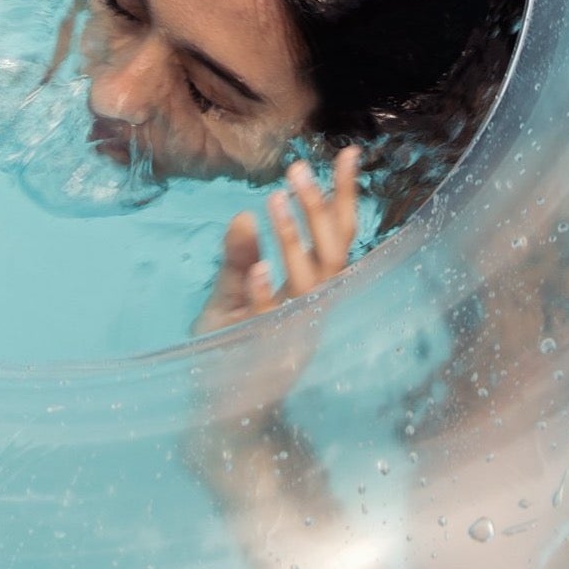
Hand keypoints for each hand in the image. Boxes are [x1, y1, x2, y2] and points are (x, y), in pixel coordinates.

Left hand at [192, 147, 360, 337]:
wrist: (220, 414)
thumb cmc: (227, 348)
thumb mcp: (228, 296)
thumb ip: (237, 259)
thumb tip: (244, 214)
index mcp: (307, 290)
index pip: (335, 239)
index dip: (343, 200)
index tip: (348, 155)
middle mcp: (310, 309)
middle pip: (329, 255)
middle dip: (317, 213)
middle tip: (297, 170)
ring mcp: (292, 333)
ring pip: (305, 284)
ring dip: (291, 242)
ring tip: (272, 201)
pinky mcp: (266, 356)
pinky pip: (270, 322)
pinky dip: (265, 295)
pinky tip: (259, 269)